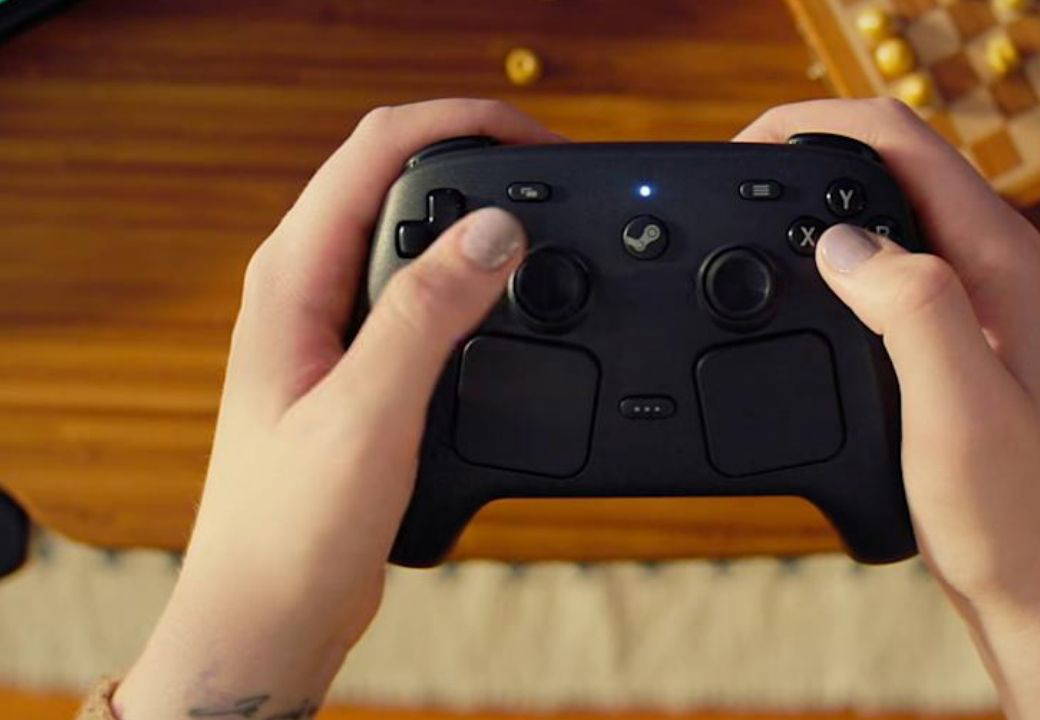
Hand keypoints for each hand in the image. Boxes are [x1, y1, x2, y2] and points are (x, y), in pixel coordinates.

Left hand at [112, 99, 558, 719]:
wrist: (272, 610)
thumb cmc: (291, 527)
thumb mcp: (367, 414)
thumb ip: (428, 315)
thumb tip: (495, 232)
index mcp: (292, 277)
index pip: (375, 150)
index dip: (461, 124)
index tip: (538, 143)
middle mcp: (306, 286)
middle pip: (394, 172)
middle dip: (478, 156)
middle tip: (553, 174)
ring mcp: (332, 322)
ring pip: (412, 229)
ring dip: (477, 214)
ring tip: (543, 222)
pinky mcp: (360, 360)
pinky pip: (421, 287)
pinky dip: (472, 274)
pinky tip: (508, 297)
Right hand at [736, 99, 1039, 719]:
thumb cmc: (1012, 515)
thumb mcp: (957, 406)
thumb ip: (909, 306)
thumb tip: (838, 242)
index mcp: (999, 261)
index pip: (903, 142)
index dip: (817, 126)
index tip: (746, 151)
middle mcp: (994, 269)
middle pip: (893, 165)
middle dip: (811, 156)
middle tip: (737, 183)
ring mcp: (977, 305)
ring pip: (887, 217)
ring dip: (820, 207)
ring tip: (754, 224)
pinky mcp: (955, 342)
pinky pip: (887, 272)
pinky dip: (836, 263)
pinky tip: (802, 291)